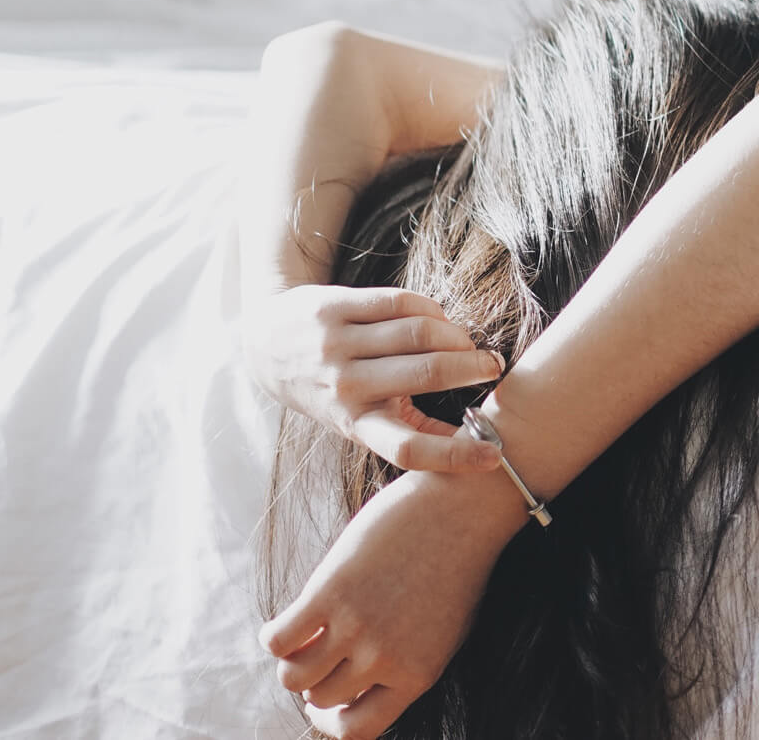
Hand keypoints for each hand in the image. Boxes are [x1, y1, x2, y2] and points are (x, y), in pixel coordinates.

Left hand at [244, 285, 505, 471]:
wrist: (265, 346)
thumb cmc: (328, 390)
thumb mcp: (358, 421)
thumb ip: (411, 431)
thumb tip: (474, 452)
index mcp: (353, 424)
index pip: (406, 448)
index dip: (454, 454)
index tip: (494, 455)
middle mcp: (344, 386)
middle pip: (428, 373)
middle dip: (473, 367)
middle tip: (493, 366)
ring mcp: (337, 344)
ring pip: (419, 332)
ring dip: (456, 336)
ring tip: (465, 343)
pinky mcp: (335, 307)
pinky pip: (400, 303)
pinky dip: (432, 310)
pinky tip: (439, 320)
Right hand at [261, 470, 519, 737]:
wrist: (463, 507)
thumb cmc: (455, 563)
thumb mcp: (443, 631)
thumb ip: (404, 664)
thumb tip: (357, 688)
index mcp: (417, 676)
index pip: (357, 730)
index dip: (331, 719)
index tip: (324, 700)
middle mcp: (385, 659)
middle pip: (321, 697)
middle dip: (314, 679)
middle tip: (317, 650)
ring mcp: (357, 627)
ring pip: (294, 676)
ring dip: (292, 661)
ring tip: (303, 636)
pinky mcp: (330, 592)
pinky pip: (278, 640)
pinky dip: (274, 635)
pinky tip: (287, 620)